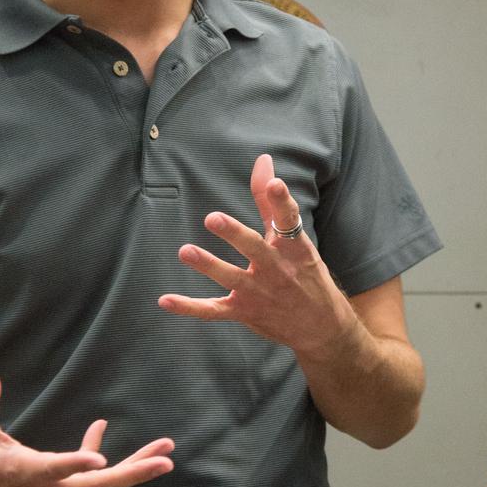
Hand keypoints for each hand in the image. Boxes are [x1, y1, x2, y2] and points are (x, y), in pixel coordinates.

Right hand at [0, 360, 174, 486]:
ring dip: (133, 467)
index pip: (56, 468)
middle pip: (100, 486)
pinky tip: (96, 448)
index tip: (99, 459)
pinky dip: (97, 469)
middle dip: (135, 473)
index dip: (77, 463)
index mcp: (27, 473)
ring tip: (164, 447)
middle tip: (166, 461)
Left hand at [159, 153, 356, 355]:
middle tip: (213, 217)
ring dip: (209, 265)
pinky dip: (190, 307)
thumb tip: (263, 160)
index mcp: (293, 248)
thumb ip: (271, 201)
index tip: (275, 185)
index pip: (288, 221)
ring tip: (185, 251)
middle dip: (235, 234)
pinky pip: (214, 310)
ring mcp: (259, 292)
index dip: (281, 202)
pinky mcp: (245, 312)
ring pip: (231, 278)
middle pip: (255, 248)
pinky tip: (165, 300)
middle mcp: (277, 269)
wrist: (321, 326)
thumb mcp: (295, 239)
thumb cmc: (304, 273)